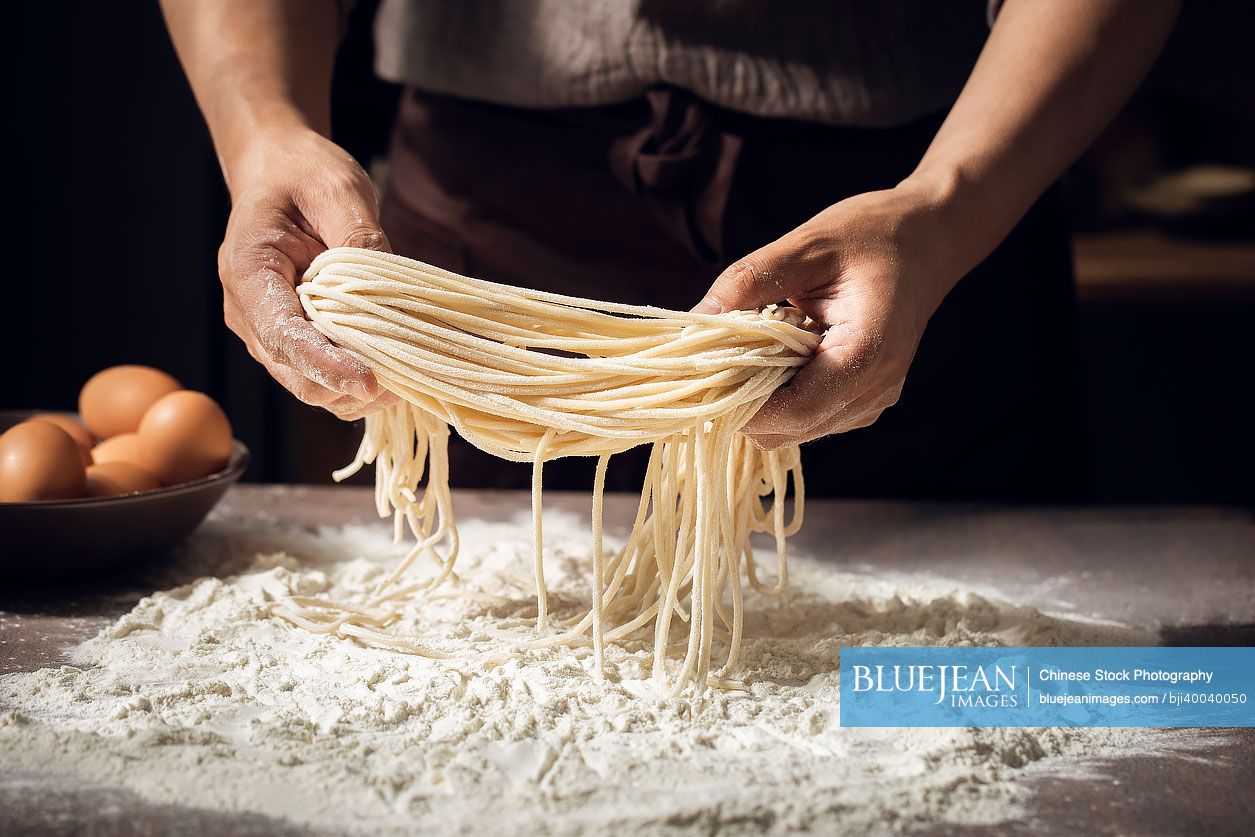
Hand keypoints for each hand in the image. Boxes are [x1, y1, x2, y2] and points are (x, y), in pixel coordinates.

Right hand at [219, 128, 396, 419]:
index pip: (283, 334)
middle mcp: (249, 312)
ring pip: (310, 386)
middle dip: (348, 385)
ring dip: (356, 393)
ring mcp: (266, 332)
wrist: (280, 172)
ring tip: (404, 374)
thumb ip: (359, 240)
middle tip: (404, 377)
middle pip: (296, 374)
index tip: (369, 381)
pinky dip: (355, 386)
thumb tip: (390, 294)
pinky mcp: (291, 342)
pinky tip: (391, 371)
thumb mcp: (337, 190)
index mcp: (248, 271)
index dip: (326, 364)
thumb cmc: (303, 175)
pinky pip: (320, 378)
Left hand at [695, 178, 964, 448]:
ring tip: (748, 351)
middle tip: (714, 358)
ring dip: (760, 402)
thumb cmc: (873, 234)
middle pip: (788, 430)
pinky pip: (807, 419)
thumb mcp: (807, 245)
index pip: (795, 410)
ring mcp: (870, 402)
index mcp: (868, 353)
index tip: (702, 375)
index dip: (742, 403)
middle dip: (743, 403)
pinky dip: (778, 398)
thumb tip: (695, 319)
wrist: (927, 239)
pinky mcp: (861, 402)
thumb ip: (751, 281)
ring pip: (793, 431)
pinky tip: (773, 358)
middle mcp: (874, 390)